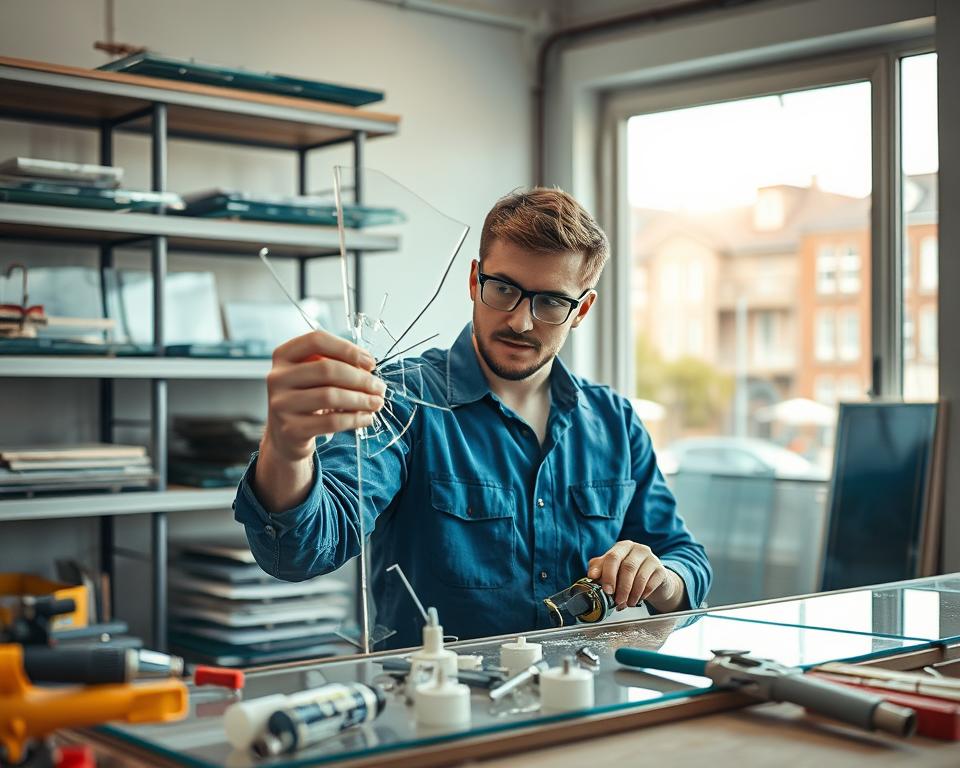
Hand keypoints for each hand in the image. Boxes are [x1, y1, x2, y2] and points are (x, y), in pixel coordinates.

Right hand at [262, 330, 386, 461]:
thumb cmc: (307, 398)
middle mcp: (277, 377)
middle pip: (327, 369)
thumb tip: (367, 367)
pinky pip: (331, 422)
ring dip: (361, 399)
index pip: (316, 340)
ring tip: (377, 403)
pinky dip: (355, 419)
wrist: (286, 436)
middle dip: (360, 378)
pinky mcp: (291, 430)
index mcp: (283, 355)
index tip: (370, 363)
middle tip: (380, 387)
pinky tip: (367, 418)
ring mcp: (281, 404)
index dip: (347, 348)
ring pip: (330, 396)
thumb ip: (336, 364)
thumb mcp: (314, 376)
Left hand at [587, 540, 684, 612]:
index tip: (606, 590)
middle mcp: (637, 549)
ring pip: (639, 577)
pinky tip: (636, 600)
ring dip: (631, 594)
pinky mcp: (661, 570)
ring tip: (626, 604)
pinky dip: (641, 595)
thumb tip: (591, 576)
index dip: (608, 575)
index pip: (612, 557)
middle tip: (617, 601)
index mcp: (622, 547)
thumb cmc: (629, 574)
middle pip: (628, 567)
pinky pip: (650, 585)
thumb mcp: (612, 569)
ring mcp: (651, 558)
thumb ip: (599, 569)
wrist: (653, 580)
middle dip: (620, 587)